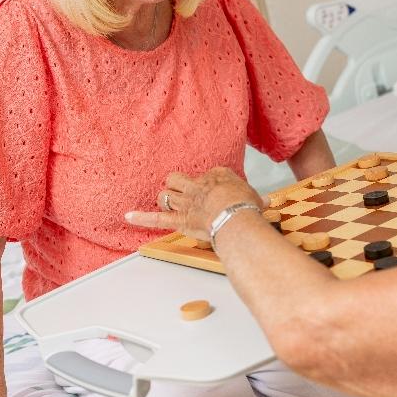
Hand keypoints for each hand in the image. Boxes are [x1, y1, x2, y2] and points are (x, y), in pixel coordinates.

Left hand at [125, 167, 264, 239]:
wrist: (236, 215)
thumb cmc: (247, 207)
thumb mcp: (257, 198)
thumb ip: (259, 199)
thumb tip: (269, 201)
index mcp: (216, 176)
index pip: (208, 175)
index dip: (208, 185)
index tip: (214, 192)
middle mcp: (197, 186)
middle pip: (176, 179)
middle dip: (175, 185)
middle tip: (181, 193)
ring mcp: (186, 203)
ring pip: (165, 195)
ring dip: (166, 200)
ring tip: (168, 205)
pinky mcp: (179, 220)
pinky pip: (156, 218)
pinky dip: (141, 218)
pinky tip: (127, 216)